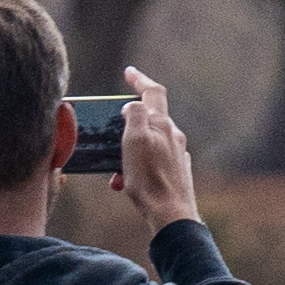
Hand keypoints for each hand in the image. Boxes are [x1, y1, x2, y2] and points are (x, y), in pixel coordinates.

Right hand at [112, 65, 198, 226]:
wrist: (171, 213)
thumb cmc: (149, 179)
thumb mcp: (134, 142)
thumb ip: (134, 117)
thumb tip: (131, 105)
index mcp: (161, 124)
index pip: (152, 92)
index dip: (139, 80)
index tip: (128, 72)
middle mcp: (172, 135)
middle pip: (148, 118)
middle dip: (125, 125)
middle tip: (108, 134)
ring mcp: (176, 153)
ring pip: (147, 143)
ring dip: (127, 152)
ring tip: (114, 172)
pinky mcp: (175, 171)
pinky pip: (152, 161)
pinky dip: (136, 166)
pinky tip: (127, 182)